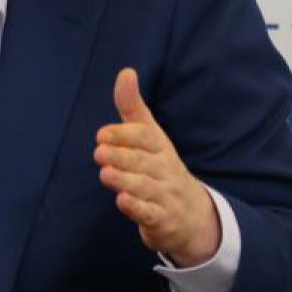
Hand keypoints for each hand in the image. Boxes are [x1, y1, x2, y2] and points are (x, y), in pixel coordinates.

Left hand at [94, 68, 220, 266]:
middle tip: (99, 152)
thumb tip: (126, 71)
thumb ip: (132, 107)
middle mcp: (165, 169)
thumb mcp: (150, 136)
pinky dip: (137, 208)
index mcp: (160, 147)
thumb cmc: (161, 168)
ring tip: (105, 173)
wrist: (192, 214)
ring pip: (145, 187)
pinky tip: (122, 201)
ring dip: (125, 180)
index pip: (145, 137)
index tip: (102, 134)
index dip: (125, 134)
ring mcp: (165, 195)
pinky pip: (150, 214)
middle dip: (122, 156)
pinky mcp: (162, 220)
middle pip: (143, 161)